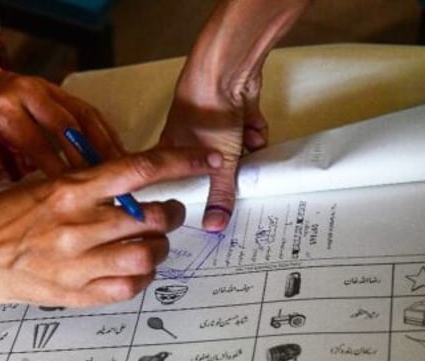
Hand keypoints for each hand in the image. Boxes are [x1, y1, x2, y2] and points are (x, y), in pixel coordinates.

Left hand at [0, 65, 122, 211]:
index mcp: (3, 107)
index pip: (37, 143)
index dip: (57, 171)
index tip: (73, 199)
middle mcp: (30, 93)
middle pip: (69, 129)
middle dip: (90, 161)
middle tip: (107, 190)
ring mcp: (50, 90)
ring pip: (87, 119)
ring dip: (106, 147)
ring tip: (124, 176)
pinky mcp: (63, 92)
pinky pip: (92, 113)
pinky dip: (107, 135)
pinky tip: (120, 158)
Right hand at [0, 147, 221, 307]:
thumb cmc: (5, 218)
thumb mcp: (44, 184)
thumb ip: (91, 185)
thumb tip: (137, 184)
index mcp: (71, 188)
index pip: (141, 168)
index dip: (183, 162)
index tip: (209, 159)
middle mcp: (78, 224)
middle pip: (152, 217)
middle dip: (171, 214)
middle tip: (168, 214)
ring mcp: (78, 262)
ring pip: (148, 254)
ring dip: (159, 248)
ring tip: (151, 244)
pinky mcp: (77, 293)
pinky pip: (130, 287)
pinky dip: (142, 278)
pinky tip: (133, 269)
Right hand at [160, 70, 267, 231]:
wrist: (226, 72)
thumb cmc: (205, 112)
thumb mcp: (216, 165)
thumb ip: (219, 195)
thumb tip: (215, 225)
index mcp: (170, 150)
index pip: (179, 181)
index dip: (194, 192)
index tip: (207, 204)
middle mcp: (189, 138)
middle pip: (212, 168)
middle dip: (229, 170)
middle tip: (235, 176)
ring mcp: (212, 124)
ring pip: (235, 151)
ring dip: (245, 151)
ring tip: (245, 145)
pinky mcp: (233, 111)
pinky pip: (247, 133)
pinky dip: (254, 132)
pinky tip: (252, 127)